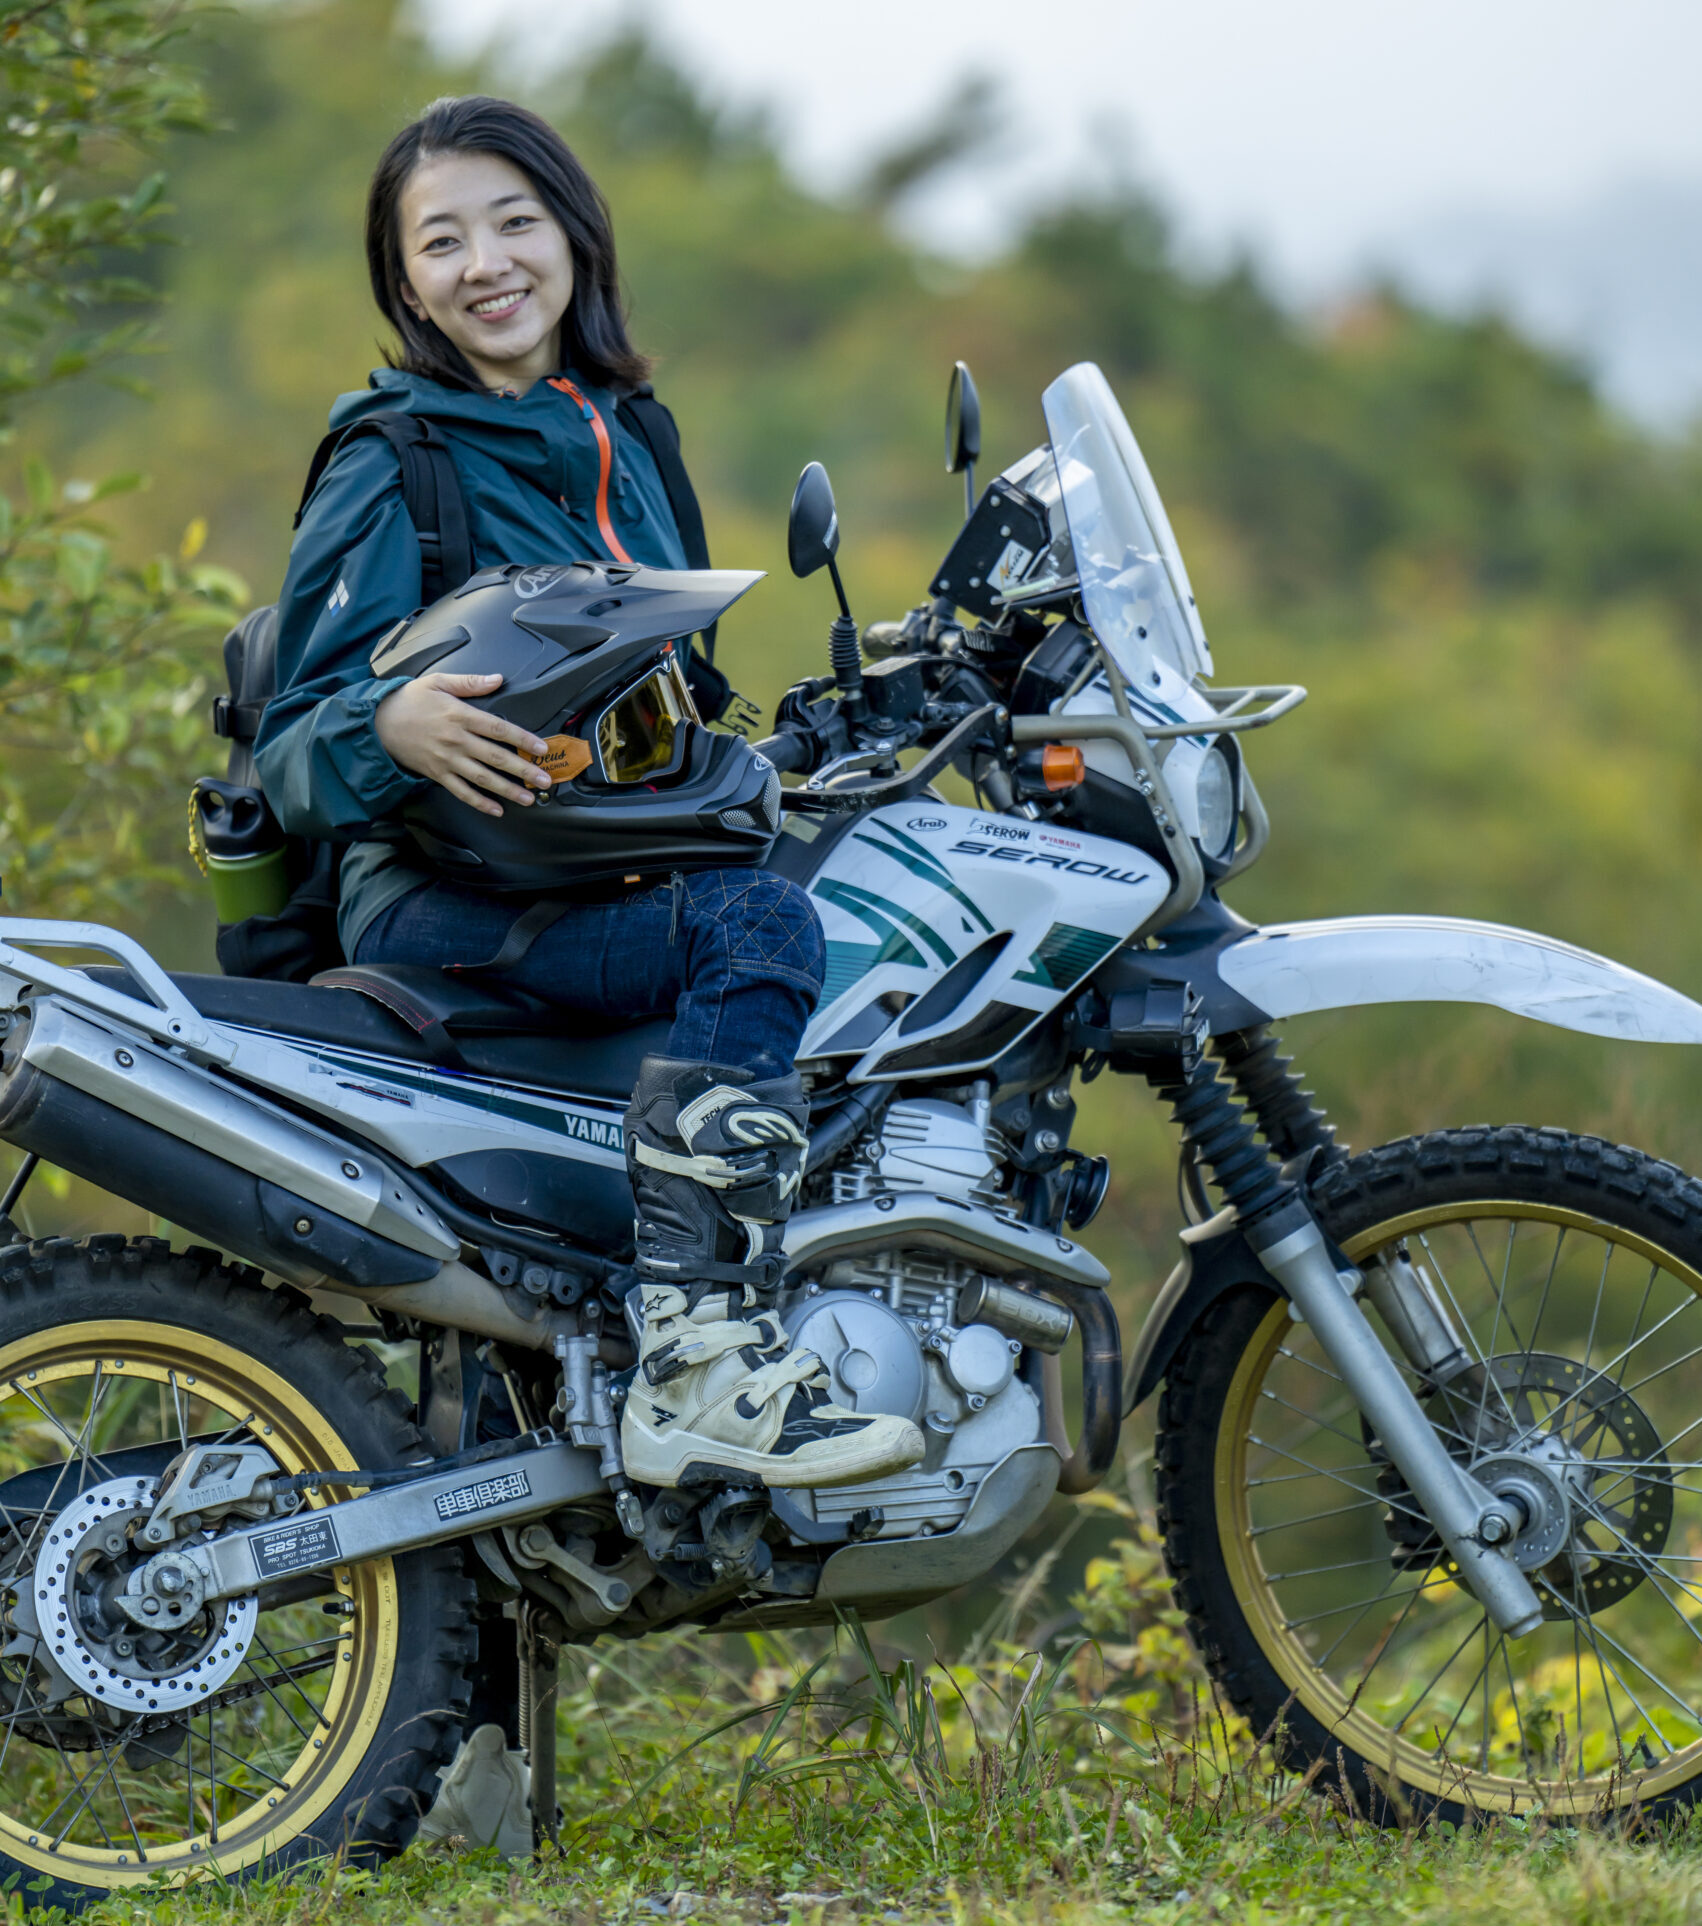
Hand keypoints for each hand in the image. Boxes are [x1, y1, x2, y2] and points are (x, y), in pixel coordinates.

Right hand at [375, 672, 551, 817]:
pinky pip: (461, 791)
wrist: (377, 723)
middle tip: (545, 780)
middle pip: (496, 757)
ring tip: (529, 799)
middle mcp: (456, 740)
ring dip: (508, 790)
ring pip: (482, 778)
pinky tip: (497, 810)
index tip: (541, 748)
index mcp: (459, 715)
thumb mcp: (437, 681)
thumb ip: (470, 682)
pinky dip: (479, 803)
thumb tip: (497, 678)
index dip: (522, 739)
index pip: (498, 729)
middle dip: (523, 770)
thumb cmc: (409, 700)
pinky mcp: (437, 774)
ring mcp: (447, 760)